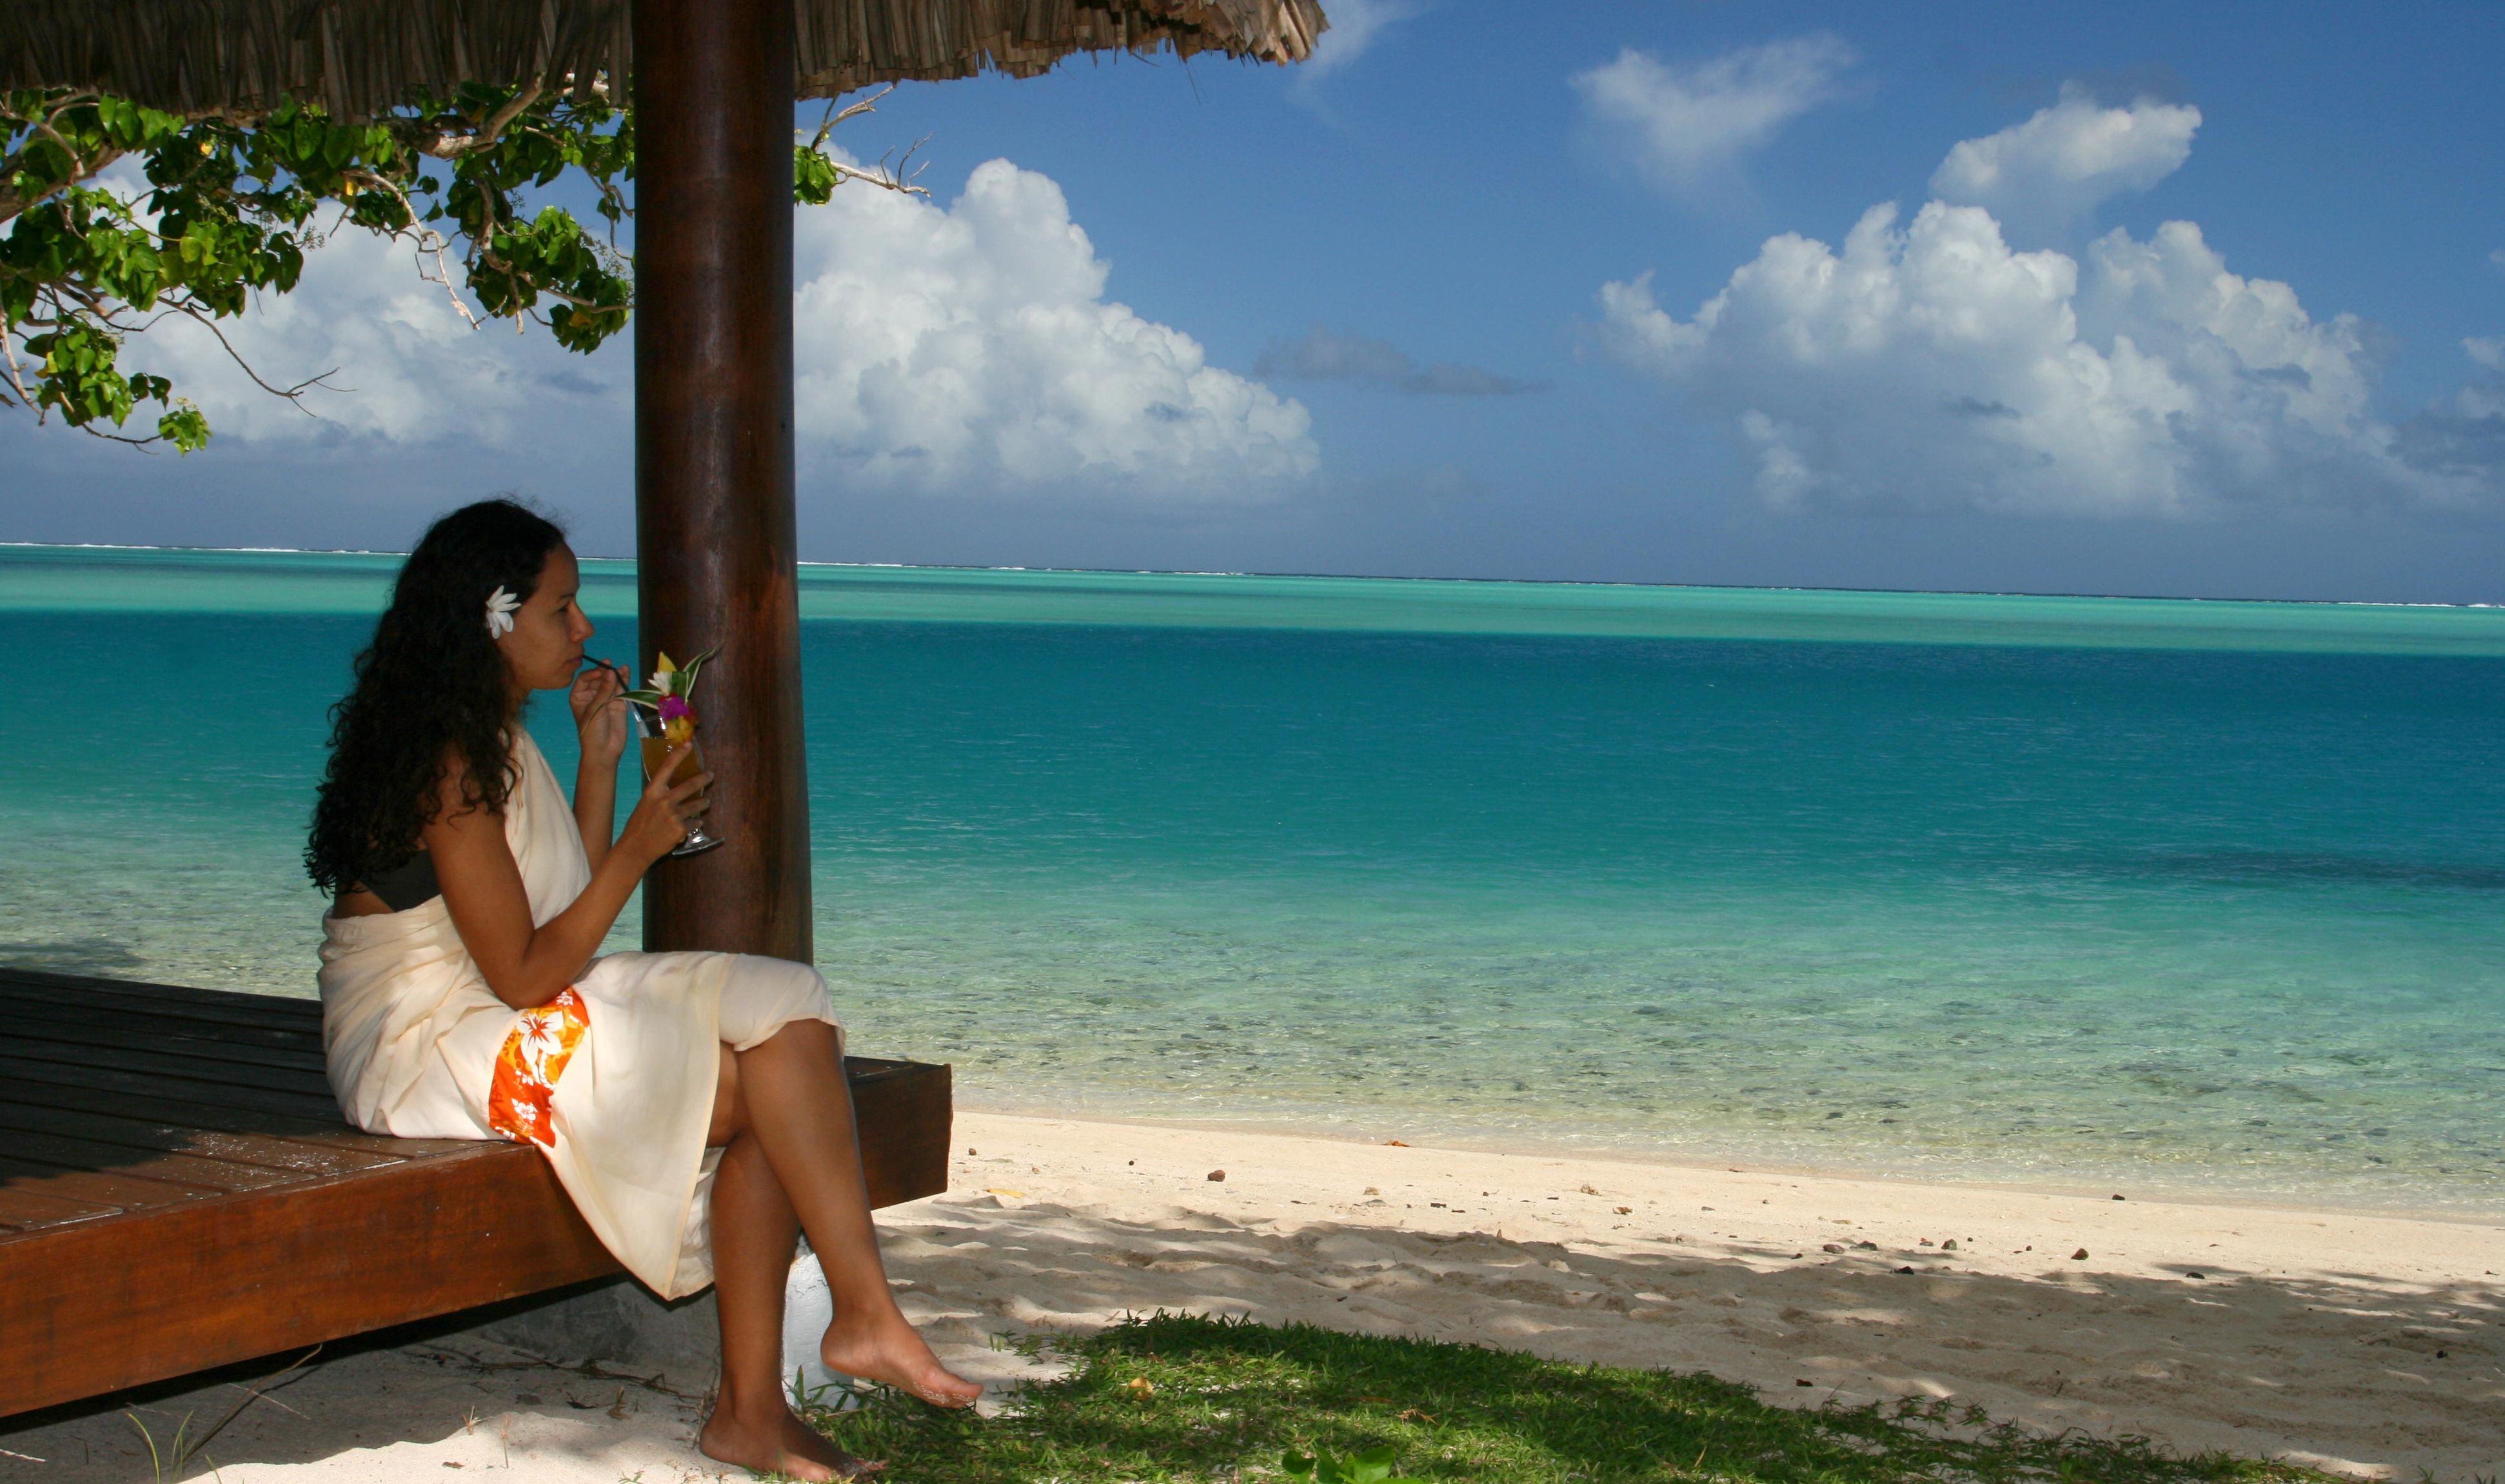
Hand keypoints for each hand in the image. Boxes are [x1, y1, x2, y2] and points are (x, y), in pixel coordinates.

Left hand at [571, 660, 626, 763]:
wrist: (604, 750)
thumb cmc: (591, 731)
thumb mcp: (595, 710)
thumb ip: (604, 690)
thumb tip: (611, 671)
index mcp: (578, 696)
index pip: (584, 679)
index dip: (592, 673)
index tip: (600, 672)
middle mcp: (591, 695)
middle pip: (598, 679)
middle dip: (604, 672)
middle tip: (610, 665)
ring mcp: (605, 699)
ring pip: (610, 683)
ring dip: (615, 674)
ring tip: (622, 667)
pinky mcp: (618, 703)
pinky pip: (620, 690)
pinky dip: (623, 681)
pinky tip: (626, 672)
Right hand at [618, 742, 711, 864]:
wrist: (636, 848)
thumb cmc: (639, 825)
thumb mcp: (645, 804)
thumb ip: (659, 796)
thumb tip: (673, 788)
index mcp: (652, 792)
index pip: (667, 768)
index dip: (678, 755)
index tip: (688, 745)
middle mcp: (664, 801)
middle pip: (689, 785)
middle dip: (703, 779)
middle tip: (710, 775)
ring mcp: (673, 815)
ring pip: (697, 805)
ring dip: (703, 803)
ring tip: (706, 802)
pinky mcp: (681, 829)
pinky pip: (695, 823)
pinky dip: (695, 823)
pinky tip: (693, 824)